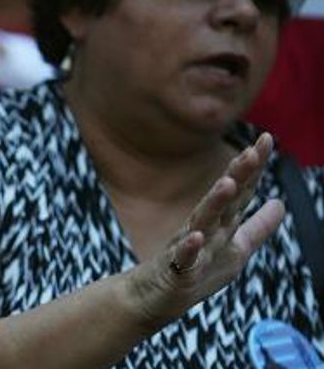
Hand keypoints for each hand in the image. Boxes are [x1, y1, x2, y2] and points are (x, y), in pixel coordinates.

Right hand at [128, 133, 285, 324]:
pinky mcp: (175, 270)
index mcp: (223, 224)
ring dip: (214, 202)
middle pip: (224, 200)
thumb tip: (281, 203)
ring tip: (227, 183)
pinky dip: (188, 247)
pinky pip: (182, 258)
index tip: (266, 139)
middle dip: (237, 176)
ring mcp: (189, 248)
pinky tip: (195, 236)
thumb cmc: (197, 272)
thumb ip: (258, 226)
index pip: (242, 192)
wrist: (155, 298)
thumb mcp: (236, 249)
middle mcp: (206, 229)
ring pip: (202, 222)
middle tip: (250, 152)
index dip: (254, 168)